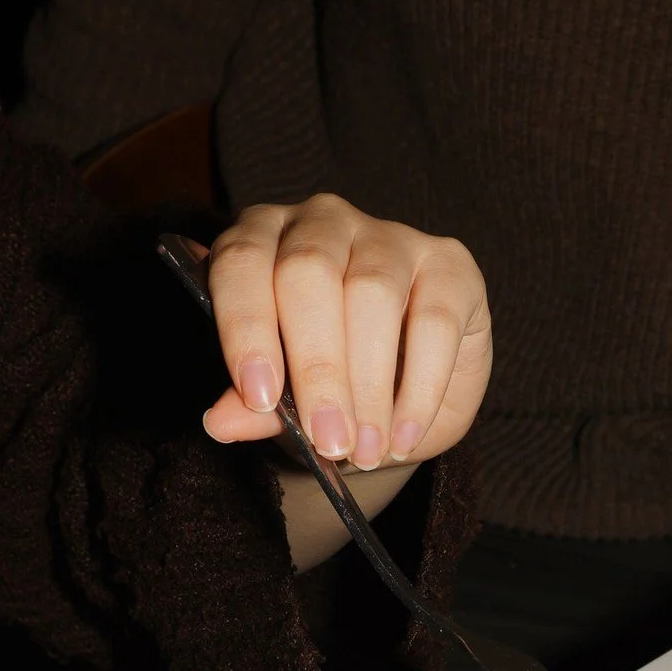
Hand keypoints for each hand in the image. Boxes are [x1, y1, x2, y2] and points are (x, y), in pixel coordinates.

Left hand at [200, 195, 491, 468]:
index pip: (243, 264)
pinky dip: (420, 388)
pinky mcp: (450, 264)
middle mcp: (323, 222)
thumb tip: (221, 422)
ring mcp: (390, 236)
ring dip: (370, 385)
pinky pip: (435, 319)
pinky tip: (405, 435)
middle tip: (327, 439)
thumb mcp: (286, 401)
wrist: (402, 396)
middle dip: (317, 367)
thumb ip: (256, 407)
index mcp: (263, 239)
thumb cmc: (328, 384)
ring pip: (373, 293)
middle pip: (310, 273)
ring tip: (366, 449)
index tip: (260, 398)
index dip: (247, 328)